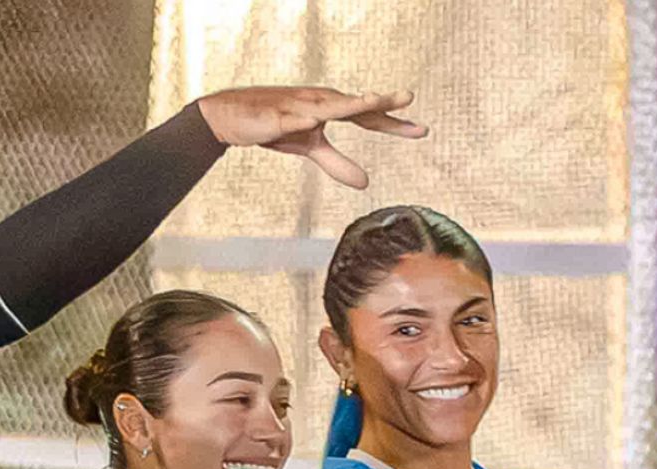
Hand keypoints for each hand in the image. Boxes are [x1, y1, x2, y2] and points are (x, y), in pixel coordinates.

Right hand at [195, 87, 427, 187]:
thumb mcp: (309, 148)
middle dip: (380, 101)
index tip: (422, 131)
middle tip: (408, 97)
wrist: (234, 117)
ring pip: (328, 105)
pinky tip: (311, 119)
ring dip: (349, 102)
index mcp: (332, 107)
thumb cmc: (276, 126)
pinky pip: (289, 117)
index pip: (369, 117)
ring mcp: (299, 105)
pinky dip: (300, 118)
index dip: (395, 124)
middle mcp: (321, 101)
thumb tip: (366, 183)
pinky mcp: (275, 115)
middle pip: (355, 104)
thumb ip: (337, 163)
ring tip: (370, 100)